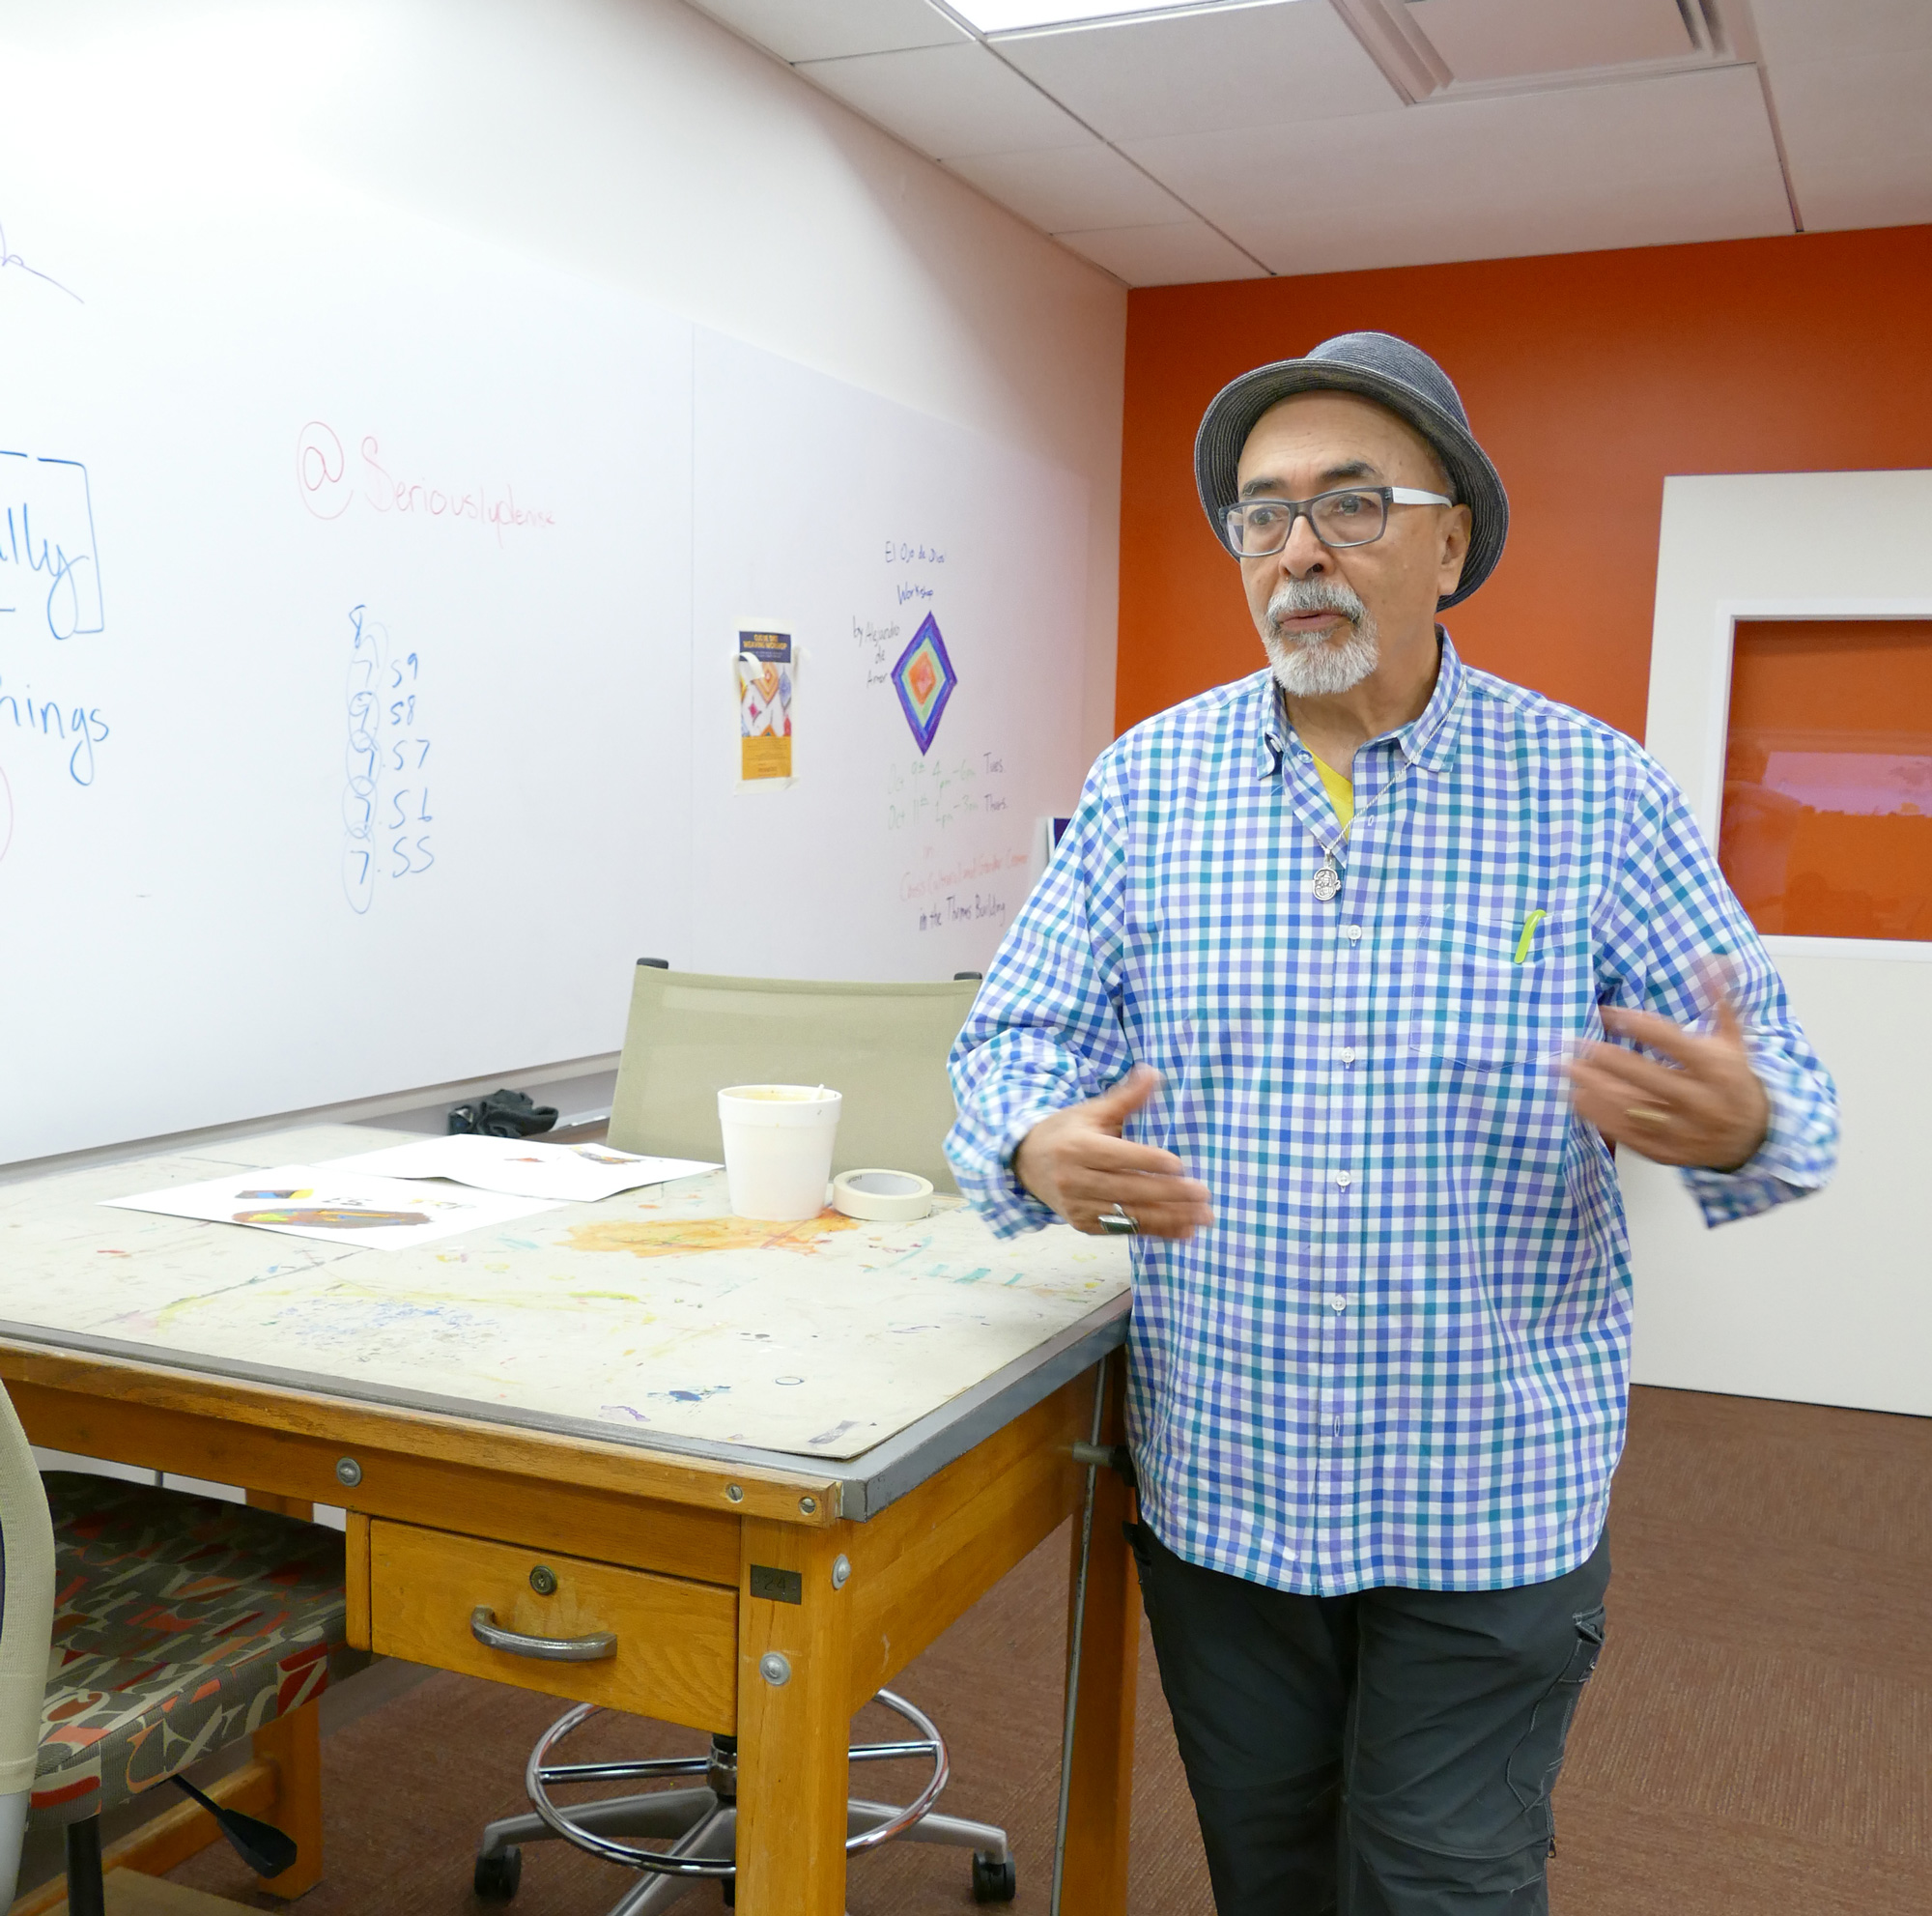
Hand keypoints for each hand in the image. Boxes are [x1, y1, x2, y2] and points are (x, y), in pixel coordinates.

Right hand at [1014, 1066, 1213, 1239]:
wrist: (1025, 1163)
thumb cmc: (1065, 1132)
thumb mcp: (1091, 1111)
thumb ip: (1125, 1098)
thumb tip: (1154, 1073)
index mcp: (1077, 1148)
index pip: (1117, 1157)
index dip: (1147, 1162)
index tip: (1179, 1165)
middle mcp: (1075, 1179)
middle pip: (1127, 1189)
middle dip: (1169, 1194)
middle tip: (1203, 1194)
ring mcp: (1078, 1206)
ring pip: (1129, 1215)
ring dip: (1170, 1218)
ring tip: (1203, 1217)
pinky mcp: (1083, 1226)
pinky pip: (1124, 1230)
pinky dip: (1156, 1231)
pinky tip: (1184, 1230)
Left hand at [1562, 981, 1769, 1171]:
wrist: (1754, 1138)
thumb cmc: (1734, 1083)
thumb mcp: (1733, 1044)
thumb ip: (1719, 1004)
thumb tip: (1715, 962)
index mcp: (1715, 1070)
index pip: (1671, 1042)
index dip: (1638, 1026)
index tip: (1608, 1013)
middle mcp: (1699, 1101)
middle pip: (1646, 1077)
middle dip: (1607, 1059)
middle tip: (1576, 1043)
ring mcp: (1682, 1129)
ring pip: (1632, 1107)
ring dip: (1596, 1088)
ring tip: (1568, 1070)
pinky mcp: (1667, 1151)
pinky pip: (1628, 1135)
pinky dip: (1601, 1117)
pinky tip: (1579, 1099)